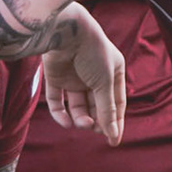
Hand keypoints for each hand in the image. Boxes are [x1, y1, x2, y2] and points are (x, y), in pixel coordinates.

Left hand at [43, 5, 125, 145]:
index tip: (113, 141)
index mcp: (112, 73)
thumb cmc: (93, 53)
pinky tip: (66, 122)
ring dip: (80, 118)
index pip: (116, 103)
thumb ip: (107, 110)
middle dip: (96, 120)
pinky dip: (61, 114)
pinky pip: (58, 101)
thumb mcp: (104, 83)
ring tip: (81, 124)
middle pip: (96, 107)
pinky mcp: (55, 78)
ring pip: (78, 106)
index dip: (115, 122)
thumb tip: (113, 135)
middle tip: (94, 130)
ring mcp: (74, 77)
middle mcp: (94, 76)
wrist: (66, 31)